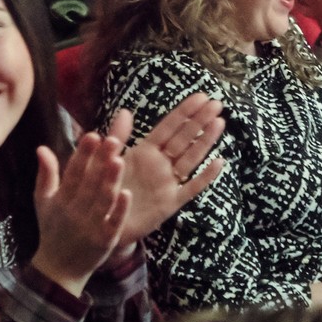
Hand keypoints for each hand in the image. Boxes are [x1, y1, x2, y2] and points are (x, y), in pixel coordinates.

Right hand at [29, 135, 129, 295]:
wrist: (58, 269)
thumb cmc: (53, 229)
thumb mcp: (43, 202)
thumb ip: (46, 174)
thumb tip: (42, 147)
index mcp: (61, 200)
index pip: (73, 173)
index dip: (82, 154)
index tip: (92, 135)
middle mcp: (74, 212)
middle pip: (89, 184)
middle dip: (100, 162)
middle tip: (112, 140)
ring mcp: (90, 227)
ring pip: (102, 202)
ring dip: (110, 182)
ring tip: (119, 161)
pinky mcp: (104, 241)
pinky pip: (113, 224)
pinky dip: (119, 211)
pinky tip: (127, 194)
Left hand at [114, 94, 225, 244]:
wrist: (102, 225)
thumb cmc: (104, 189)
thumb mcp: (106, 160)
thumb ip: (117, 137)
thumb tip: (125, 111)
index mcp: (145, 151)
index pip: (168, 127)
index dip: (185, 112)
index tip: (202, 96)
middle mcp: (159, 164)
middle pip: (184, 139)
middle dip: (200, 121)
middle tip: (217, 103)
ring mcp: (167, 183)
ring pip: (191, 158)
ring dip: (205, 141)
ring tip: (220, 123)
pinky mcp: (170, 203)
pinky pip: (191, 188)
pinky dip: (205, 177)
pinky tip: (218, 162)